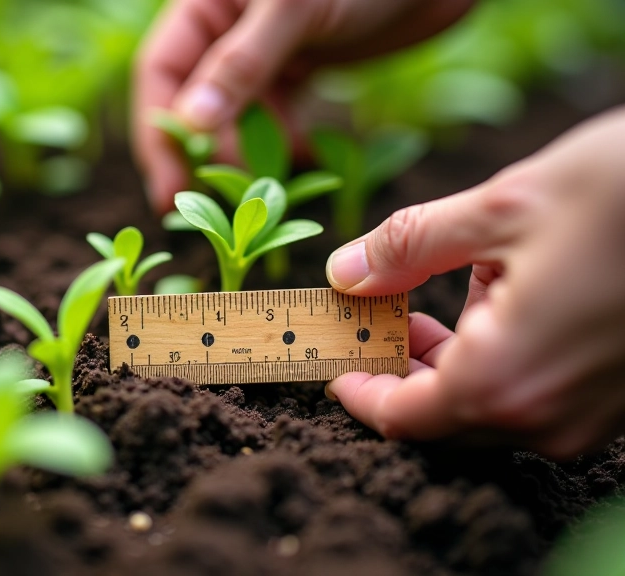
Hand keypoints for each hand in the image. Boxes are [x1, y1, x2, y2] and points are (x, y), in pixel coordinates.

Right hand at [132, 0, 473, 212]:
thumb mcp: (295, 11)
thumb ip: (241, 64)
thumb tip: (190, 125)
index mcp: (207, 3)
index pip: (160, 73)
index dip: (161, 133)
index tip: (170, 189)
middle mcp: (228, 28)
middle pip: (192, 101)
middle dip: (203, 154)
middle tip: (213, 208)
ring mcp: (265, 49)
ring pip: (234, 114)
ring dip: (244, 154)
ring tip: (264, 189)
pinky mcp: (301, 67)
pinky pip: (276, 116)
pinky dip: (283, 143)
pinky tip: (302, 161)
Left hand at [324, 107, 624, 458]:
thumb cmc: (623, 193)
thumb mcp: (499, 208)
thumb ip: (408, 248)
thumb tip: (344, 272)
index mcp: (505, 379)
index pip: (401, 418)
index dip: (357, 392)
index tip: (331, 359)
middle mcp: (548, 416)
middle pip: (442, 417)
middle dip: (398, 370)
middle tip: (372, 317)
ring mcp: (590, 416)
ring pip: (488, 407)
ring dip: (447, 362)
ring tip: (430, 301)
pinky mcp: (617, 400)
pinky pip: (534, 394)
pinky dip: (496, 360)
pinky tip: (497, 298)